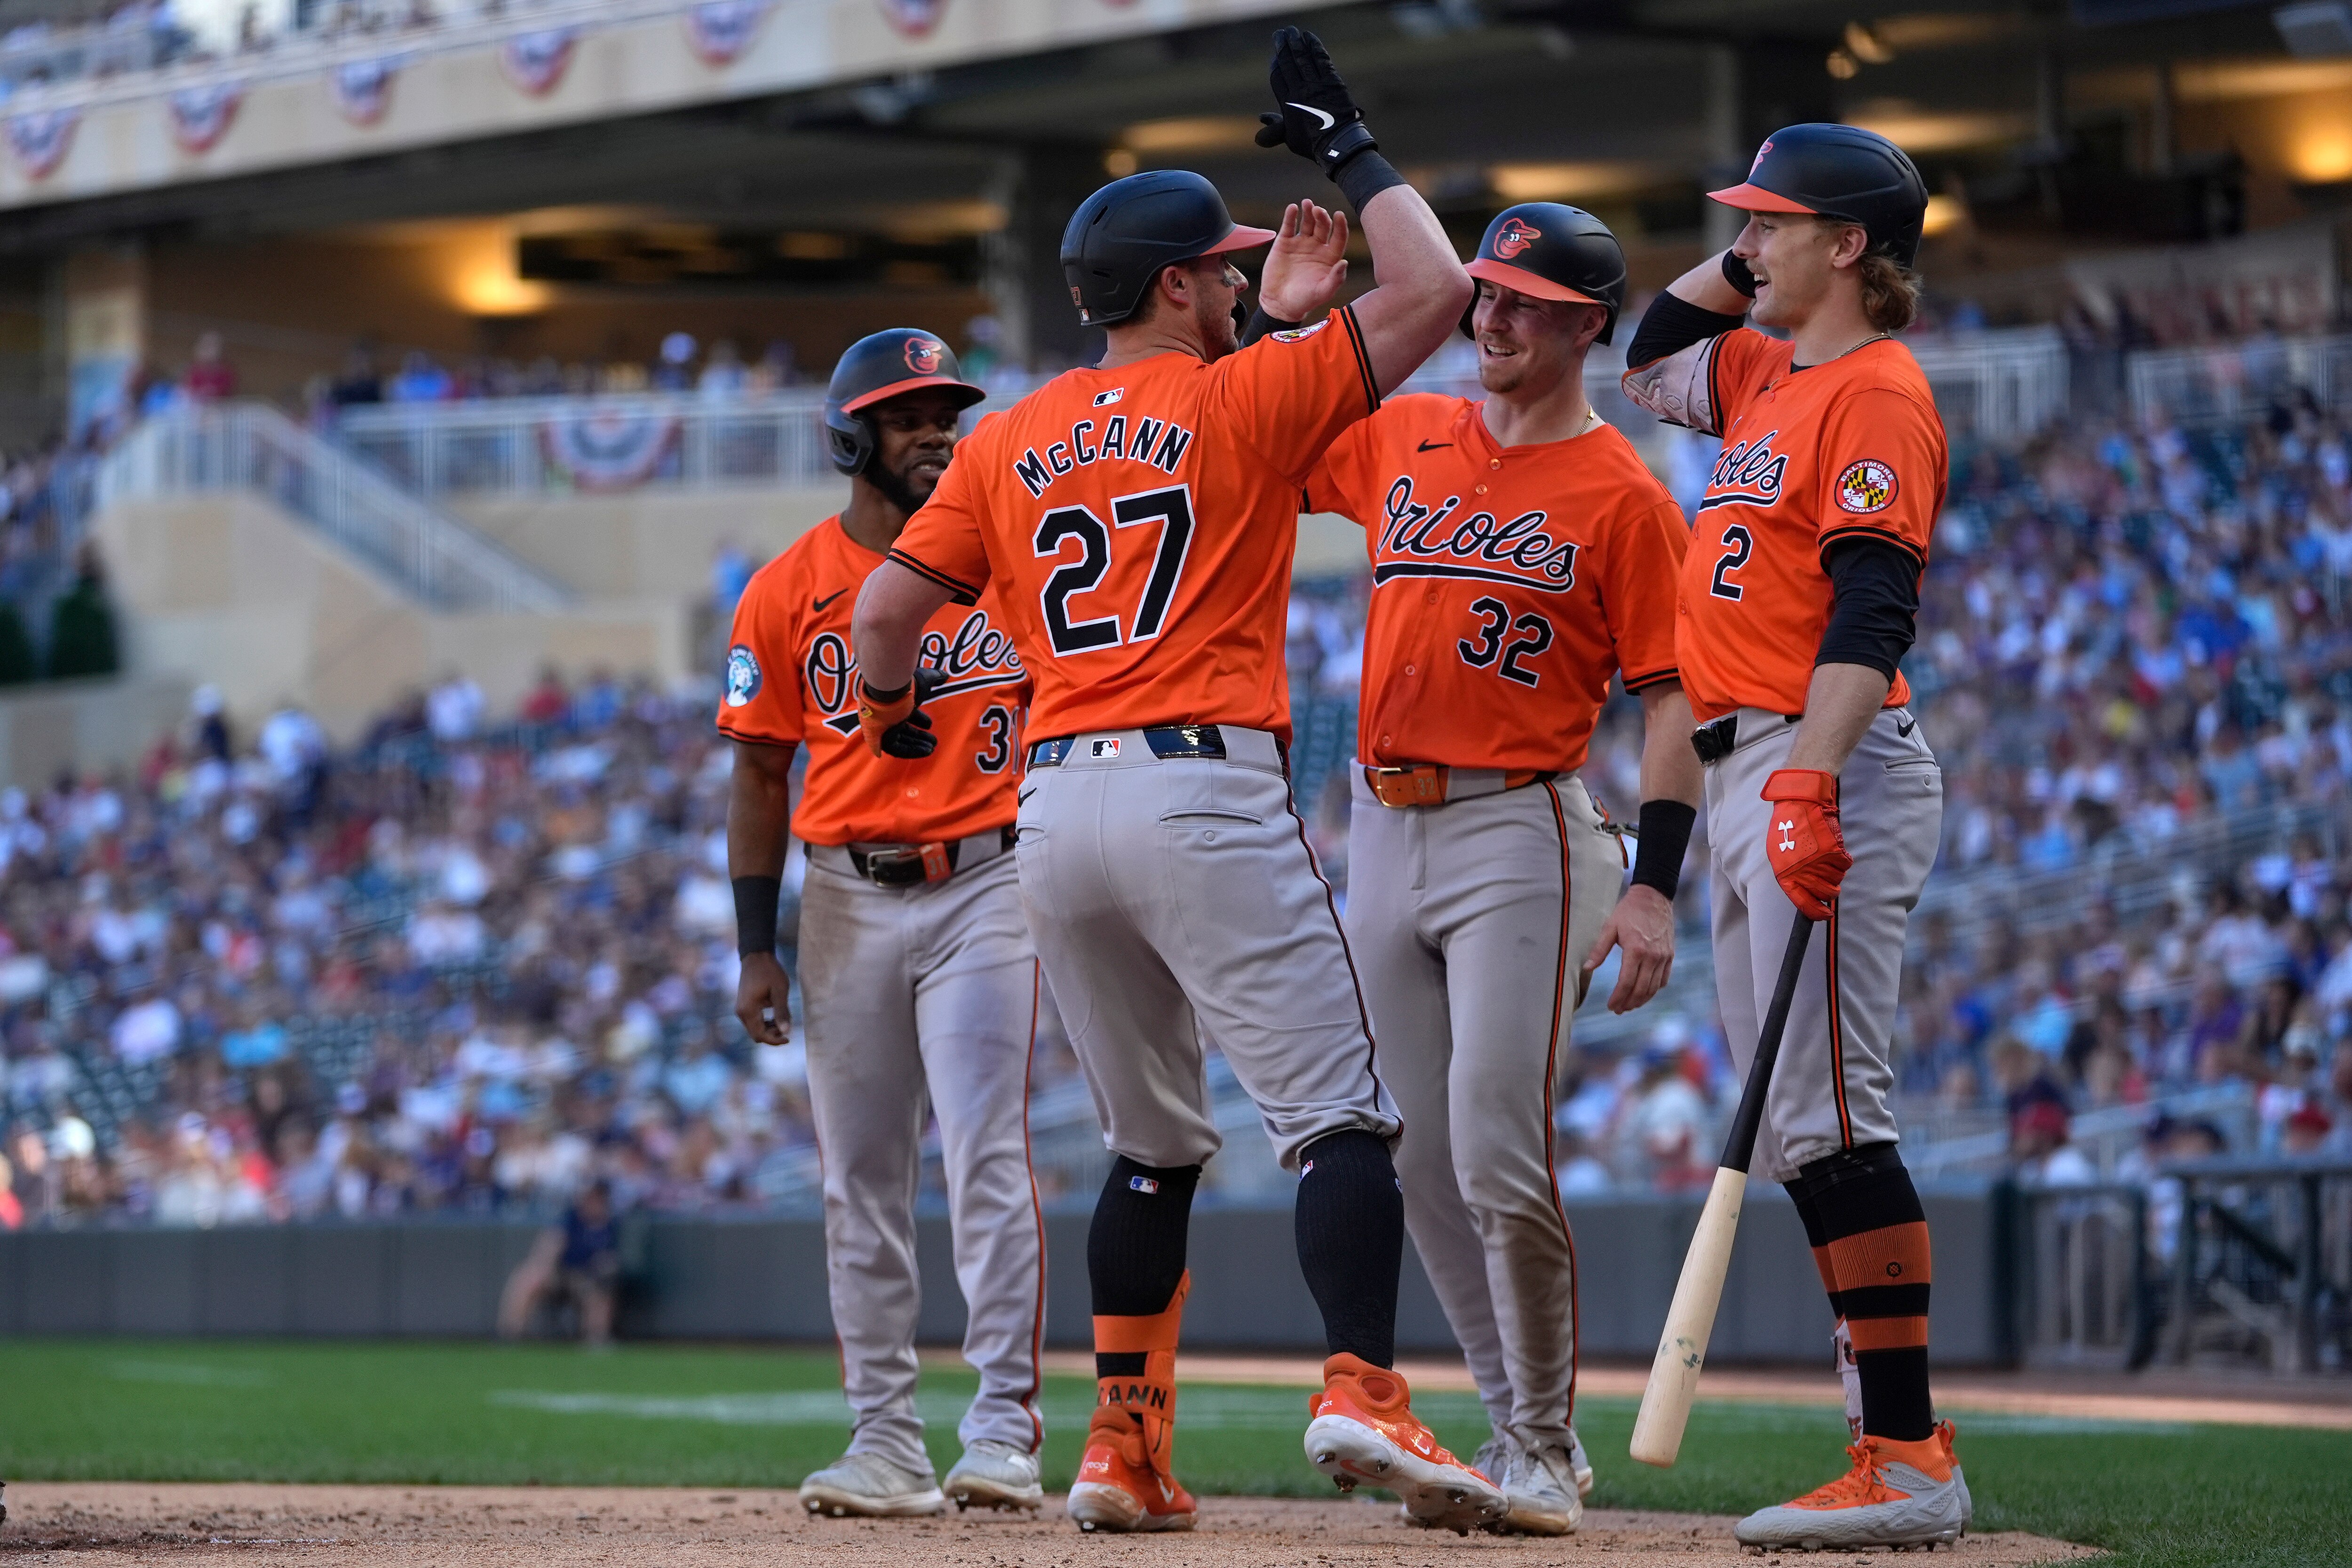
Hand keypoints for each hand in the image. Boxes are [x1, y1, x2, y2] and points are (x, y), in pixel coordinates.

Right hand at [735, 950, 791, 1045]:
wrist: (756, 956)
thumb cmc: (770, 971)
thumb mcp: (779, 991)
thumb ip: (782, 1012)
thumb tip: (786, 1032)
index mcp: (748, 1010)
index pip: (760, 1035)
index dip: (774, 1040)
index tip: (788, 1038)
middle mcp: (741, 1012)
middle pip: (755, 1035)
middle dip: (771, 1036)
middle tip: (787, 1030)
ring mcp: (740, 1009)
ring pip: (754, 1029)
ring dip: (768, 1030)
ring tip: (783, 1021)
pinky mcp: (743, 1006)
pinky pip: (752, 1022)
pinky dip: (764, 1024)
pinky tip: (775, 1017)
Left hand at [858, 666, 944, 758]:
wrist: (888, 690)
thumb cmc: (905, 684)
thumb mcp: (925, 679)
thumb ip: (935, 676)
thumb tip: (946, 675)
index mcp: (893, 703)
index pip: (905, 714)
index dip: (919, 720)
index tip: (930, 725)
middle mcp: (887, 716)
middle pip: (904, 730)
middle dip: (919, 736)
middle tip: (933, 741)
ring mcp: (884, 729)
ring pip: (902, 741)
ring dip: (918, 745)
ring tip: (932, 748)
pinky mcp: (884, 739)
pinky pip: (899, 750)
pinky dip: (913, 751)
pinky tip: (927, 751)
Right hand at [1254, 26, 1376, 173]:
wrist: (1338, 145)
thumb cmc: (1312, 143)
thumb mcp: (1289, 138)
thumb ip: (1274, 129)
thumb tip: (1261, 119)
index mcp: (1288, 104)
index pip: (1278, 77)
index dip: (1276, 64)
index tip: (1275, 55)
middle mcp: (1300, 91)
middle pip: (1288, 63)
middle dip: (1282, 47)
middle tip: (1279, 33)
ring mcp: (1316, 85)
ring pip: (1303, 58)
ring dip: (1297, 42)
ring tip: (1292, 31)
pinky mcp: (1332, 81)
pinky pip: (1321, 60)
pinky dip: (1315, 47)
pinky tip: (1309, 37)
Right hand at [1259, 200, 1349, 322]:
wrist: (1279, 304)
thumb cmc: (1304, 300)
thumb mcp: (1323, 292)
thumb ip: (1335, 278)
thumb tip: (1344, 262)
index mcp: (1330, 257)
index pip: (1339, 236)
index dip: (1340, 226)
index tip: (1339, 215)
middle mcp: (1317, 247)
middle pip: (1323, 226)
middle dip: (1322, 216)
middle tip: (1318, 210)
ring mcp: (1300, 243)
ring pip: (1307, 222)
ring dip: (1308, 211)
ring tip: (1307, 203)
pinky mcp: (1284, 243)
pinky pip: (1289, 226)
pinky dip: (1290, 216)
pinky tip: (1292, 208)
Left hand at [1582, 884, 1676, 1013]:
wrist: (1654, 897)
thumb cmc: (1629, 911)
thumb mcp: (1610, 927)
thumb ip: (1599, 949)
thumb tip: (1587, 968)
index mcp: (1635, 950)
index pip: (1626, 982)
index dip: (1618, 997)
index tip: (1611, 1006)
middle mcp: (1652, 956)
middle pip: (1641, 989)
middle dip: (1628, 1003)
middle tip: (1618, 1009)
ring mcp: (1663, 957)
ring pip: (1653, 988)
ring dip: (1641, 1000)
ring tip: (1629, 1005)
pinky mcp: (1670, 955)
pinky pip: (1663, 979)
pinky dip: (1654, 989)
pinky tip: (1644, 993)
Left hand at [1762, 768, 1851, 916]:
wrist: (1800, 803)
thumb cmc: (1786, 827)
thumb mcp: (1778, 854)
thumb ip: (1789, 874)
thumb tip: (1802, 890)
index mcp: (1786, 874)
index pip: (1802, 902)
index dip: (1815, 912)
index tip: (1824, 915)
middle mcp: (1803, 871)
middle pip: (1826, 893)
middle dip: (1829, 891)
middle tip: (1828, 882)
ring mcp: (1820, 861)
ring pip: (1837, 879)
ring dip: (1835, 872)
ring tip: (1826, 858)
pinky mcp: (1834, 850)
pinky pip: (1845, 864)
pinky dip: (1843, 860)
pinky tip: (1834, 850)